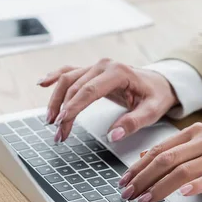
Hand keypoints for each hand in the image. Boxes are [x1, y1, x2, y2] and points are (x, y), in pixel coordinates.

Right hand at [37, 58, 178, 142]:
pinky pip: (69, 72)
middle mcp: (103, 66)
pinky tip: (42, 84)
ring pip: (67, 80)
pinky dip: (55, 78)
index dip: (74, 107)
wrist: (160, 83)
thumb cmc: (156, 96)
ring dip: (56, 100)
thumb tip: (113, 136)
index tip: (62, 122)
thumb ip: (132, 123)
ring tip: (51, 122)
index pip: (90, 90)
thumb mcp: (151, 112)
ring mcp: (96, 67)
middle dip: (63, 111)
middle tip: (58, 134)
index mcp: (118, 72)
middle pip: (75, 87)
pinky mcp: (91, 72)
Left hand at [118, 123, 201, 201]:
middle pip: (167, 160)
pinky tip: (183, 194)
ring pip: (184, 170)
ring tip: (147, 200)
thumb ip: (173, 152)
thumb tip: (143, 159)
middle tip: (129, 194)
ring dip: (161, 187)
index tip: (124, 182)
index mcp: (194, 133)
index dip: (138, 168)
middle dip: (143, 179)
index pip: (159, 150)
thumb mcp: (199, 149)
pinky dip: (196, 186)